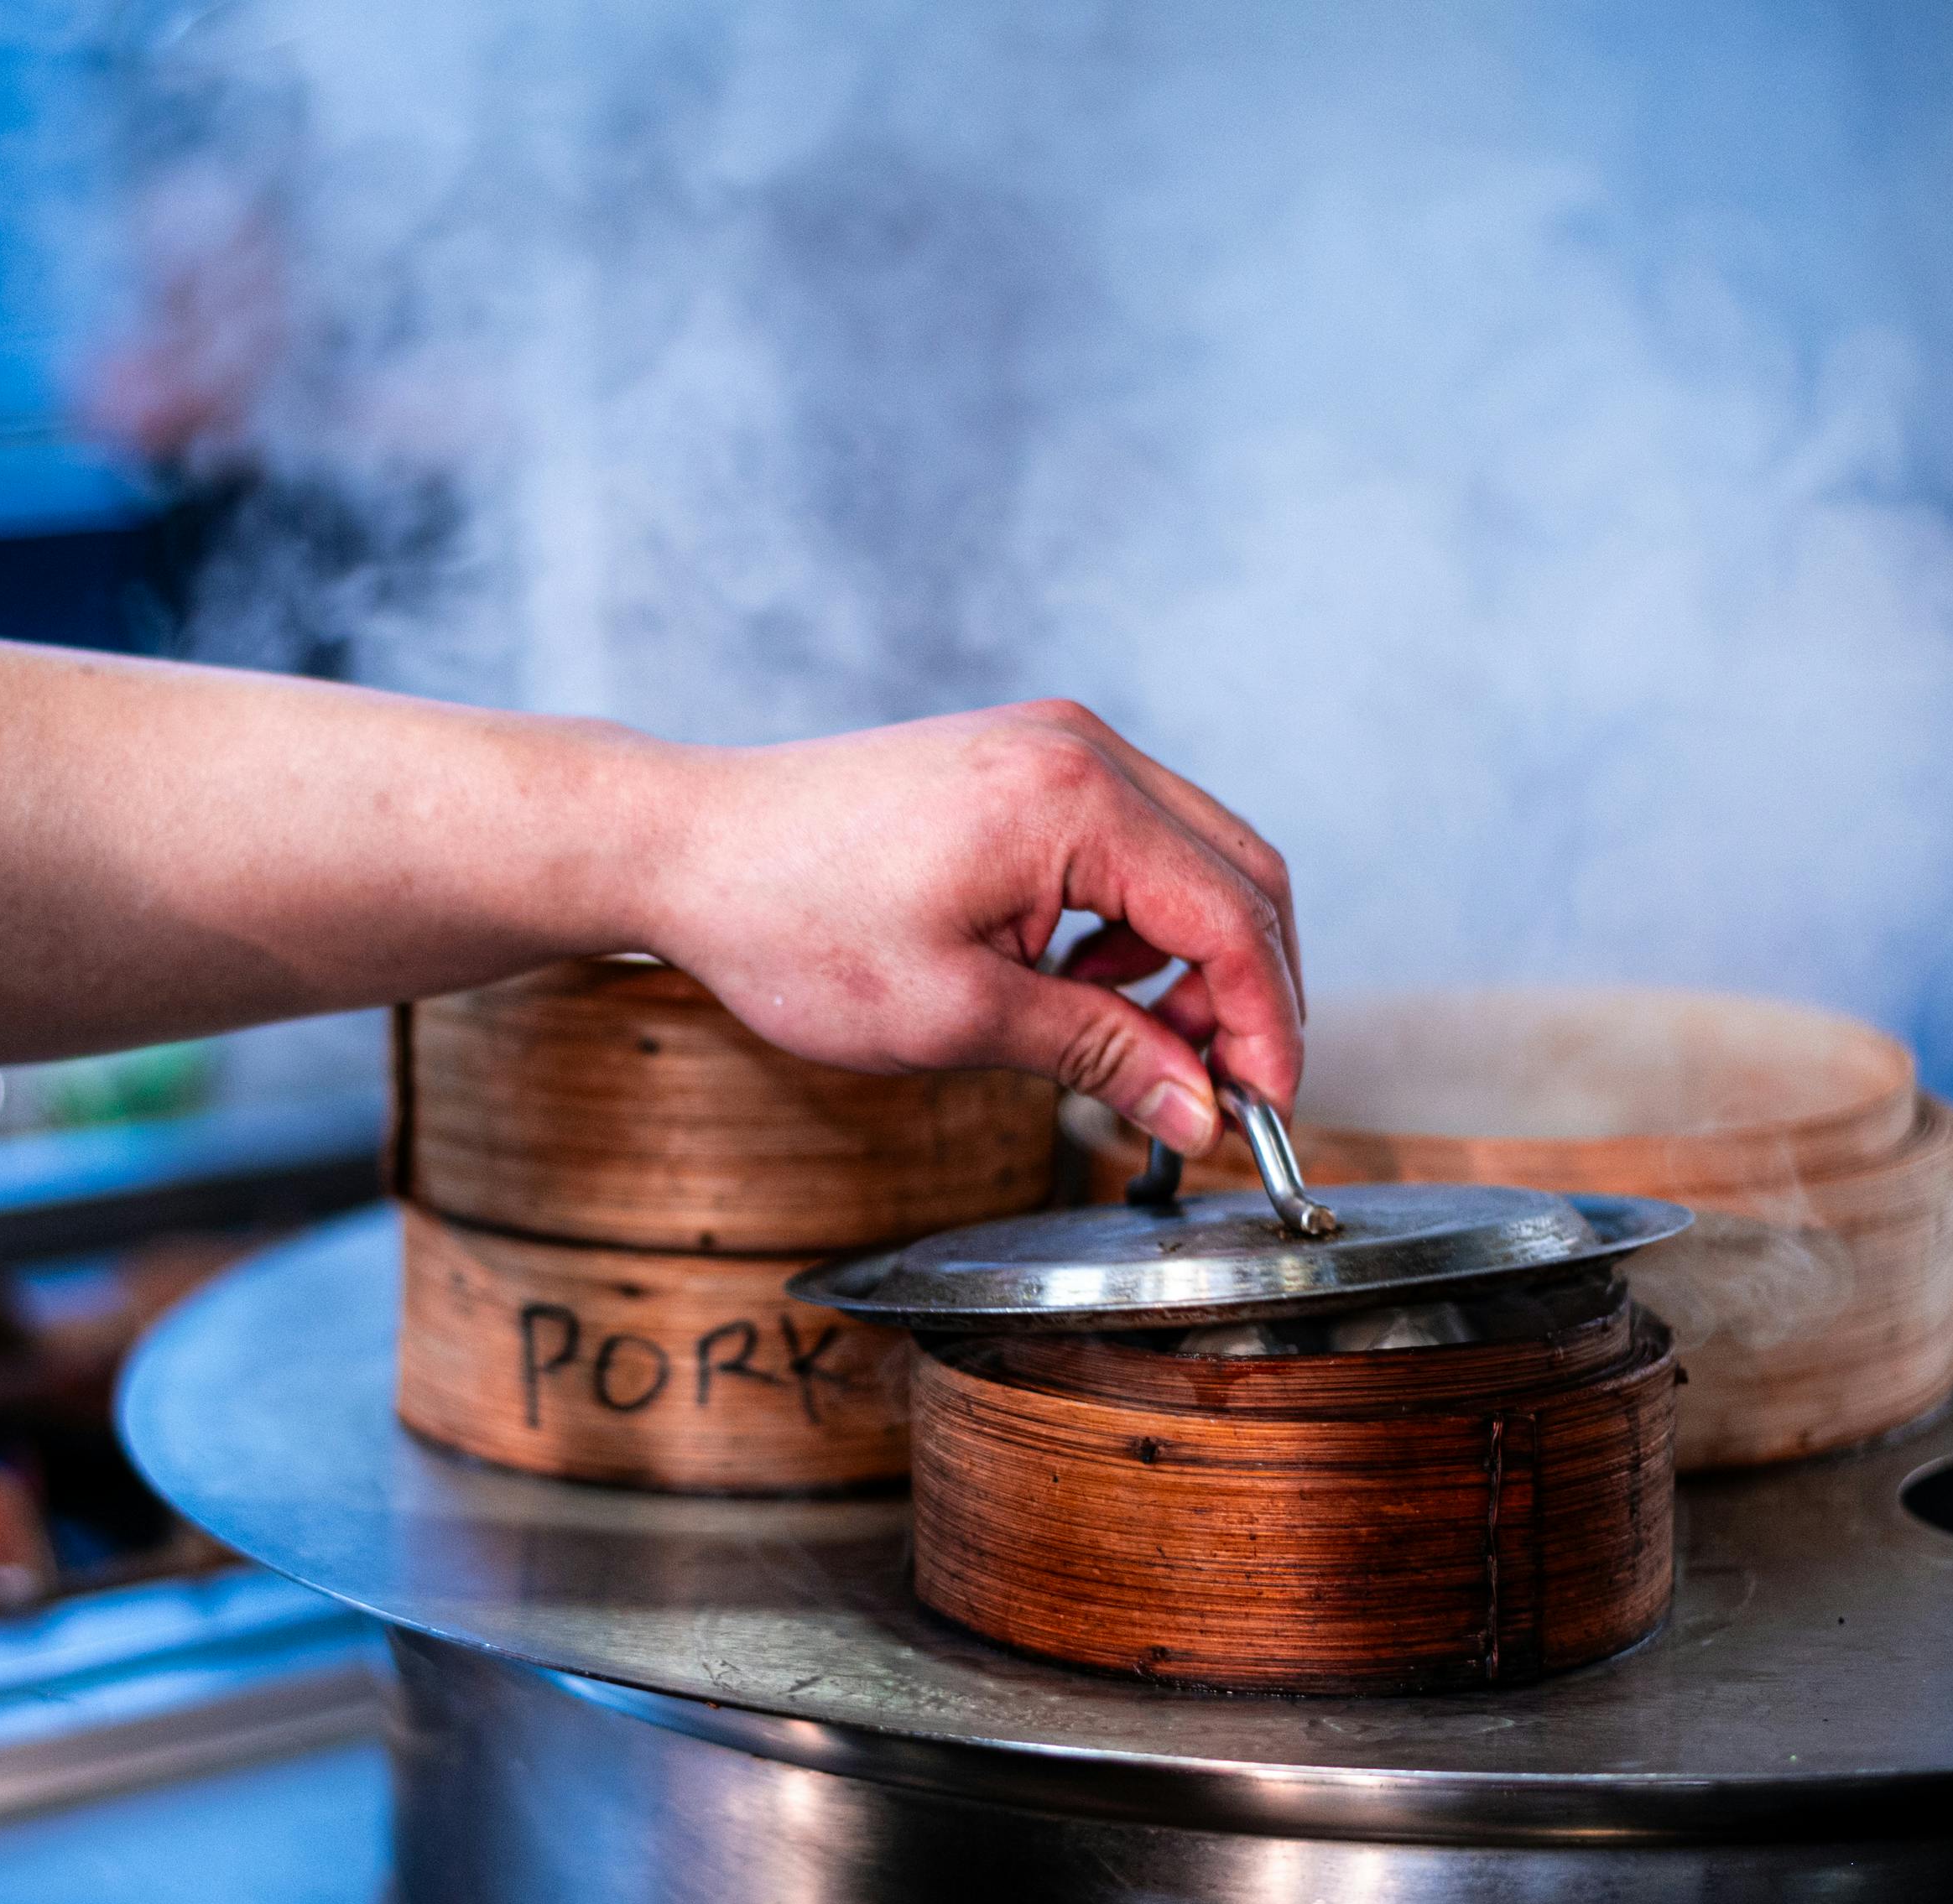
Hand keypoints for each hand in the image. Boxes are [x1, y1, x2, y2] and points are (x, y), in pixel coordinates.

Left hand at [649, 700, 1301, 1153]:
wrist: (686, 846)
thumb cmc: (793, 925)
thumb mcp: (958, 1016)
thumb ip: (1101, 1057)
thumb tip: (1202, 1110)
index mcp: (1077, 801)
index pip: (1233, 918)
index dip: (1265, 1026)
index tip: (1263, 1110)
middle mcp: (1083, 749)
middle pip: (1238, 875)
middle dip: (1243, 993)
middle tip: (1216, 1091)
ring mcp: (1054, 744)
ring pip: (1191, 859)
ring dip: (1185, 961)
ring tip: (1113, 1039)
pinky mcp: (1023, 761)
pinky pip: (1129, 844)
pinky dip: (1131, 923)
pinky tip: (1065, 980)